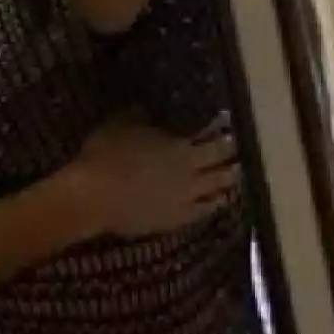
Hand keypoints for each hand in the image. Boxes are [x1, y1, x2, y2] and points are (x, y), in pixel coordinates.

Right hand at [67, 117, 242, 240]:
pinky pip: (197, 215)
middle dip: (233, 165)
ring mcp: (182, 203)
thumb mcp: (122, 125)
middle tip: (241, 160)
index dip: (228, 138)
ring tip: (234, 185)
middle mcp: (191, 178)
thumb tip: (150, 111)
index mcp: (183, 151)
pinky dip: (208, 209)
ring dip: (226, 189)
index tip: (235, 132)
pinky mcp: (170, 222)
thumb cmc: (107, 155)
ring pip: (214, 197)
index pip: (217, 145)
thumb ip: (142, 118)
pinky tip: (210, 207)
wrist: (92, 198)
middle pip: (221, 172)